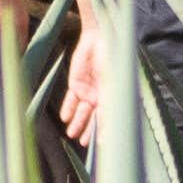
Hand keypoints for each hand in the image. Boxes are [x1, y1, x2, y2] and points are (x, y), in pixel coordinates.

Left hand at [60, 25, 107, 145]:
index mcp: (116, 97)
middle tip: (84, 143)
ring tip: (72, 134)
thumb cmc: (113, 59)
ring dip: (77, 123)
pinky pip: (71, 100)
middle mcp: (103, 96)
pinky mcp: (77, 83)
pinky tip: (65, 118)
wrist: (100, 37)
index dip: (107, 131)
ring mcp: (90, 91)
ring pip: (82, 112)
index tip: (103, 145)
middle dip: (90, 130)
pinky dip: (68, 108)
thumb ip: (109, 106)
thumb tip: (109, 127)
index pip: (110, 118)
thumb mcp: (112, 84)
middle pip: (95, 118)